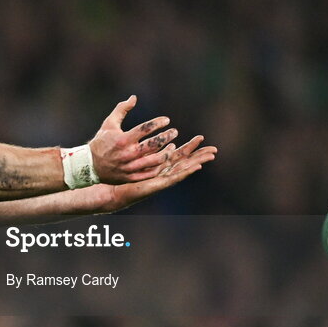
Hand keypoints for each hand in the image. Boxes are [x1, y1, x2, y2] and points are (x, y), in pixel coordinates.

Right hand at [88, 95, 180, 183]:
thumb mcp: (109, 123)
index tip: (166, 120)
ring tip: (172, 145)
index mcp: (123, 139)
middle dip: (166, 136)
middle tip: (174, 132)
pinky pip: (150, 173)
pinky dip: (160, 166)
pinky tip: (165, 159)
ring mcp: (130, 167)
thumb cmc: (101, 142)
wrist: (90, 165)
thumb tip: (134, 97)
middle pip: (153, 144)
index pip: (145, 129)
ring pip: (155, 160)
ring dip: (166, 152)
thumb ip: (122, 109)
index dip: (158, 123)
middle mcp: (127, 153)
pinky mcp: (131, 177)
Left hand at [99, 135, 216, 211]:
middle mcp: (164, 172)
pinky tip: (195, 167)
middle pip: (186, 162)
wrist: (113, 188)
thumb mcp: (141, 157)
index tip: (202, 138)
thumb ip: (154, 149)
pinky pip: (174, 177)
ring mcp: (162, 180)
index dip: (191, 147)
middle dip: (200, 156)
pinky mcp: (158, 185)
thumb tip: (169, 142)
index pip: (179, 154)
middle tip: (214, 149)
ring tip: (209, 157)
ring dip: (197, 163)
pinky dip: (186, 172)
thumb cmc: (124, 173)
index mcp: (160, 165)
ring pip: (183, 170)